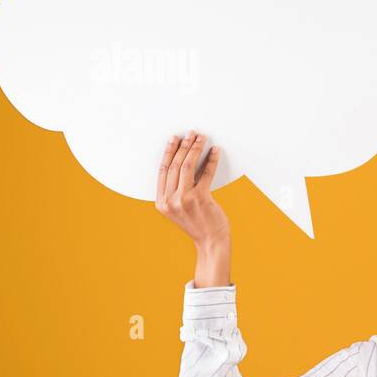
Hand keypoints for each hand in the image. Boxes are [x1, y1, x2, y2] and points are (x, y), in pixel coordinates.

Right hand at [155, 131, 229, 246]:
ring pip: (187, 166)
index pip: (162, 170)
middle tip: (190, 134)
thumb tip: (180, 164)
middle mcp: (170, 200)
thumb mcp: (177, 210)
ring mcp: (184, 199)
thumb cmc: (197, 224)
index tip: (174, 140)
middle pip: (174, 165)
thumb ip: (173, 193)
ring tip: (201, 138)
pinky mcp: (201, 198)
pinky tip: (215, 151)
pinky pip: (205, 174)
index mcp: (161, 202)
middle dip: (183, 146)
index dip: (168, 152)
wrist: (210, 241)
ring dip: (195, 149)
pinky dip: (211, 160)